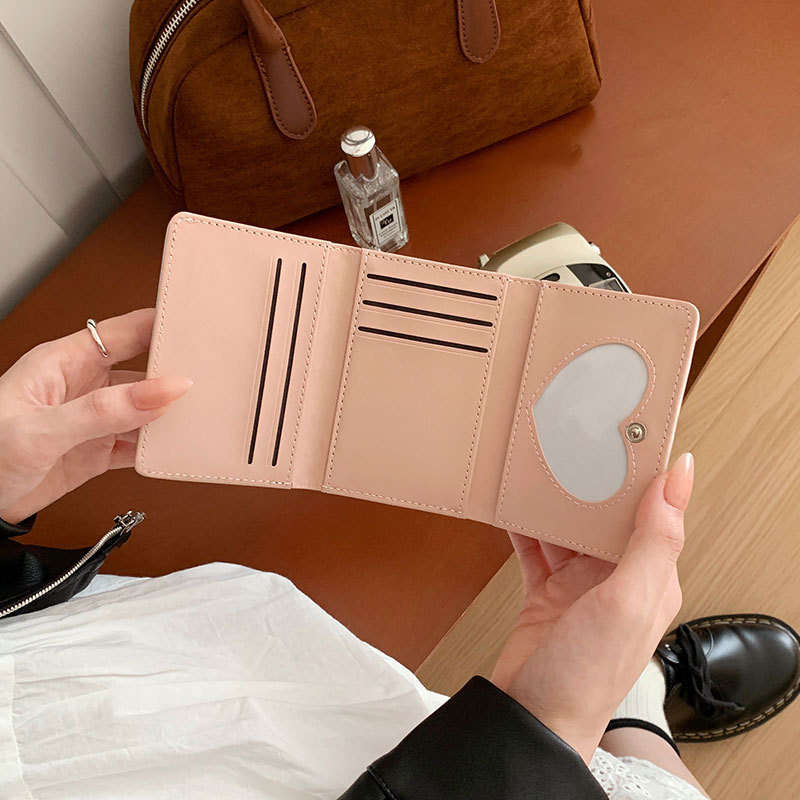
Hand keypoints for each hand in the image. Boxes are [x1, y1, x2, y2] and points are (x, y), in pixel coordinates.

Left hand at [0, 309, 191, 523]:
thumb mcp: (43, 429)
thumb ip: (105, 410)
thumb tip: (166, 389)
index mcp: (64, 362)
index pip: (124, 332)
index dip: (160, 324)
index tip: (198, 325)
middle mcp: (83, 386)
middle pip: (143, 369)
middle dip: (175, 371)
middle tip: (215, 374)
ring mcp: (93, 420)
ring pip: (146, 408)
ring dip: (171, 413)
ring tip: (205, 413)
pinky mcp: (98, 451)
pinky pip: (139, 443)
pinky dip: (160, 447)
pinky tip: (177, 447)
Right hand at [491, 453, 693, 763]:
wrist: (532, 718)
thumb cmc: (585, 676)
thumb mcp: (627, 602)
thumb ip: (653, 541)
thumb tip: (679, 481)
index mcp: (651, 579)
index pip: (655, 514)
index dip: (645, 475)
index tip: (630, 437)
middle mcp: (617, 581)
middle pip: (606, 516)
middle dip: (592, 482)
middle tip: (573, 443)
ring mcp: (580, 587)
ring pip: (569, 528)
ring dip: (556, 502)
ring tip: (541, 469)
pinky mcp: (547, 593)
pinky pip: (537, 549)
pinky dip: (526, 527)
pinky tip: (517, 507)